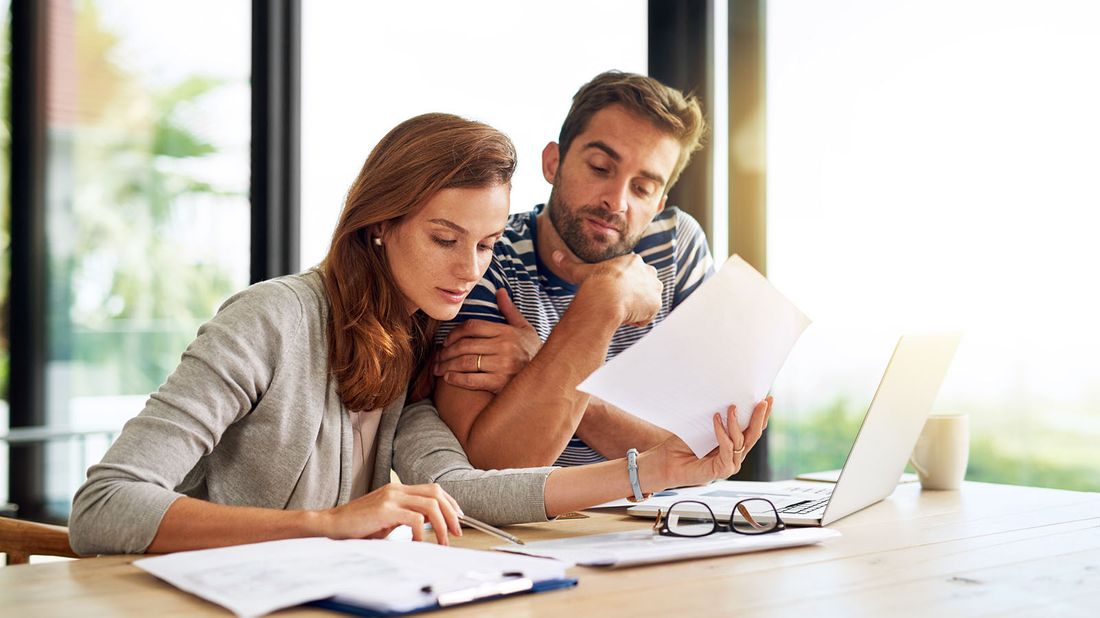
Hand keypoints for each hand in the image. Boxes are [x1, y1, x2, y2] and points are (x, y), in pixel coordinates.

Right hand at [320, 482, 462, 544]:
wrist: (331, 525)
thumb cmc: (358, 526)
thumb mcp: (387, 519)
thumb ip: (407, 516)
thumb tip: (429, 523)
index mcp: (398, 489)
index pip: (433, 489)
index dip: (450, 503)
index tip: (458, 518)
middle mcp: (397, 489)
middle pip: (436, 493)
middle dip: (451, 513)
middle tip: (457, 531)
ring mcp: (391, 497)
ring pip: (430, 504)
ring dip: (441, 524)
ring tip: (443, 541)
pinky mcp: (385, 510)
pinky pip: (414, 518)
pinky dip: (421, 532)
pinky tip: (419, 542)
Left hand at [434, 289, 541, 392]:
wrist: (548, 377)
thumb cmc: (533, 351)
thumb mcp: (524, 328)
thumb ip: (509, 310)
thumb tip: (500, 291)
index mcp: (506, 331)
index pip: (472, 326)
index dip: (455, 333)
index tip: (446, 341)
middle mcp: (504, 346)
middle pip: (465, 345)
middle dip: (446, 351)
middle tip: (437, 357)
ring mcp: (502, 365)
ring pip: (465, 362)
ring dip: (447, 365)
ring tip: (438, 368)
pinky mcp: (500, 383)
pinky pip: (472, 380)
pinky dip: (457, 379)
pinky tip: (448, 378)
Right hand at [551, 250, 661, 326]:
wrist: (606, 299)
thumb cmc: (593, 284)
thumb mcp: (580, 272)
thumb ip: (569, 264)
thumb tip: (555, 255)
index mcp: (634, 261)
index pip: (633, 276)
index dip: (622, 287)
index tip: (611, 294)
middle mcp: (649, 271)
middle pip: (643, 287)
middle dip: (633, 297)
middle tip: (616, 303)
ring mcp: (654, 288)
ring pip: (646, 302)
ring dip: (634, 309)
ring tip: (619, 310)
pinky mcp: (656, 303)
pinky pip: (647, 316)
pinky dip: (637, 320)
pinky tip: (626, 317)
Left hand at [646, 397, 772, 489]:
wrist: (666, 462)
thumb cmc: (681, 444)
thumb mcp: (702, 425)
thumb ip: (717, 417)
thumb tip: (727, 397)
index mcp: (733, 444)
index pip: (752, 428)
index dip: (761, 414)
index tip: (767, 398)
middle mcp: (735, 454)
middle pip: (754, 434)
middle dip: (760, 417)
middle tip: (763, 401)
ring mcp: (731, 463)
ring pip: (742, 440)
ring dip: (737, 422)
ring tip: (732, 407)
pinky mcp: (723, 470)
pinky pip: (728, 447)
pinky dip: (722, 432)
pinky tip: (716, 419)